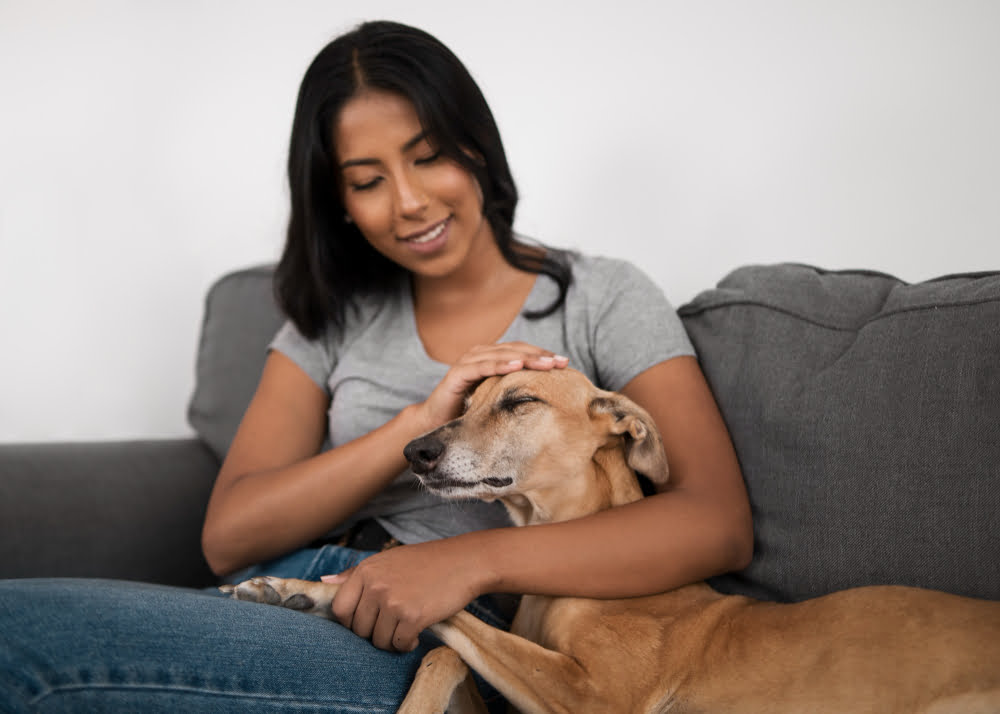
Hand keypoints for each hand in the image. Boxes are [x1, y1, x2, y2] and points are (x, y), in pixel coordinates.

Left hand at [321, 538, 487, 650]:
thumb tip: (324, 581)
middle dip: (374, 632)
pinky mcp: (412, 616)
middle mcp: (376, 585)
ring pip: (378, 640)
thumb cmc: (426, 561)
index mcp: (366, 570)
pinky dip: (408, 643)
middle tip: (392, 624)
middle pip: (359, 629)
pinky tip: (417, 632)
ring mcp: (393, 601)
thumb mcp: (388, 560)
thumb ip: (355, 573)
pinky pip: (399, 644)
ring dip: (392, 640)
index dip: (351, 622)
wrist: (464, 562)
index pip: (339, 609)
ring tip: (406, 627)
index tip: (367, 621)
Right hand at [416, 342, 567, 428]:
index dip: (544, 356)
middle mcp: (482, 355)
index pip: (524, 352)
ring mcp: (469, 362)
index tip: (566, 364)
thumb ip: (518, 397)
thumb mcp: (499, 403)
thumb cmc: (470, 414)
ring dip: (526, 358)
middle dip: (540, 355)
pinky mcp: (458, 373)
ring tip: (546, 363)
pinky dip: (499, 365)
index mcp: (494, 359)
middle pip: (517, 349)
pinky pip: (482, 366)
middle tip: (561, 362)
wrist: (435, 423)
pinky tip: (516, 367)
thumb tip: (550, 403)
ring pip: (502, 354)